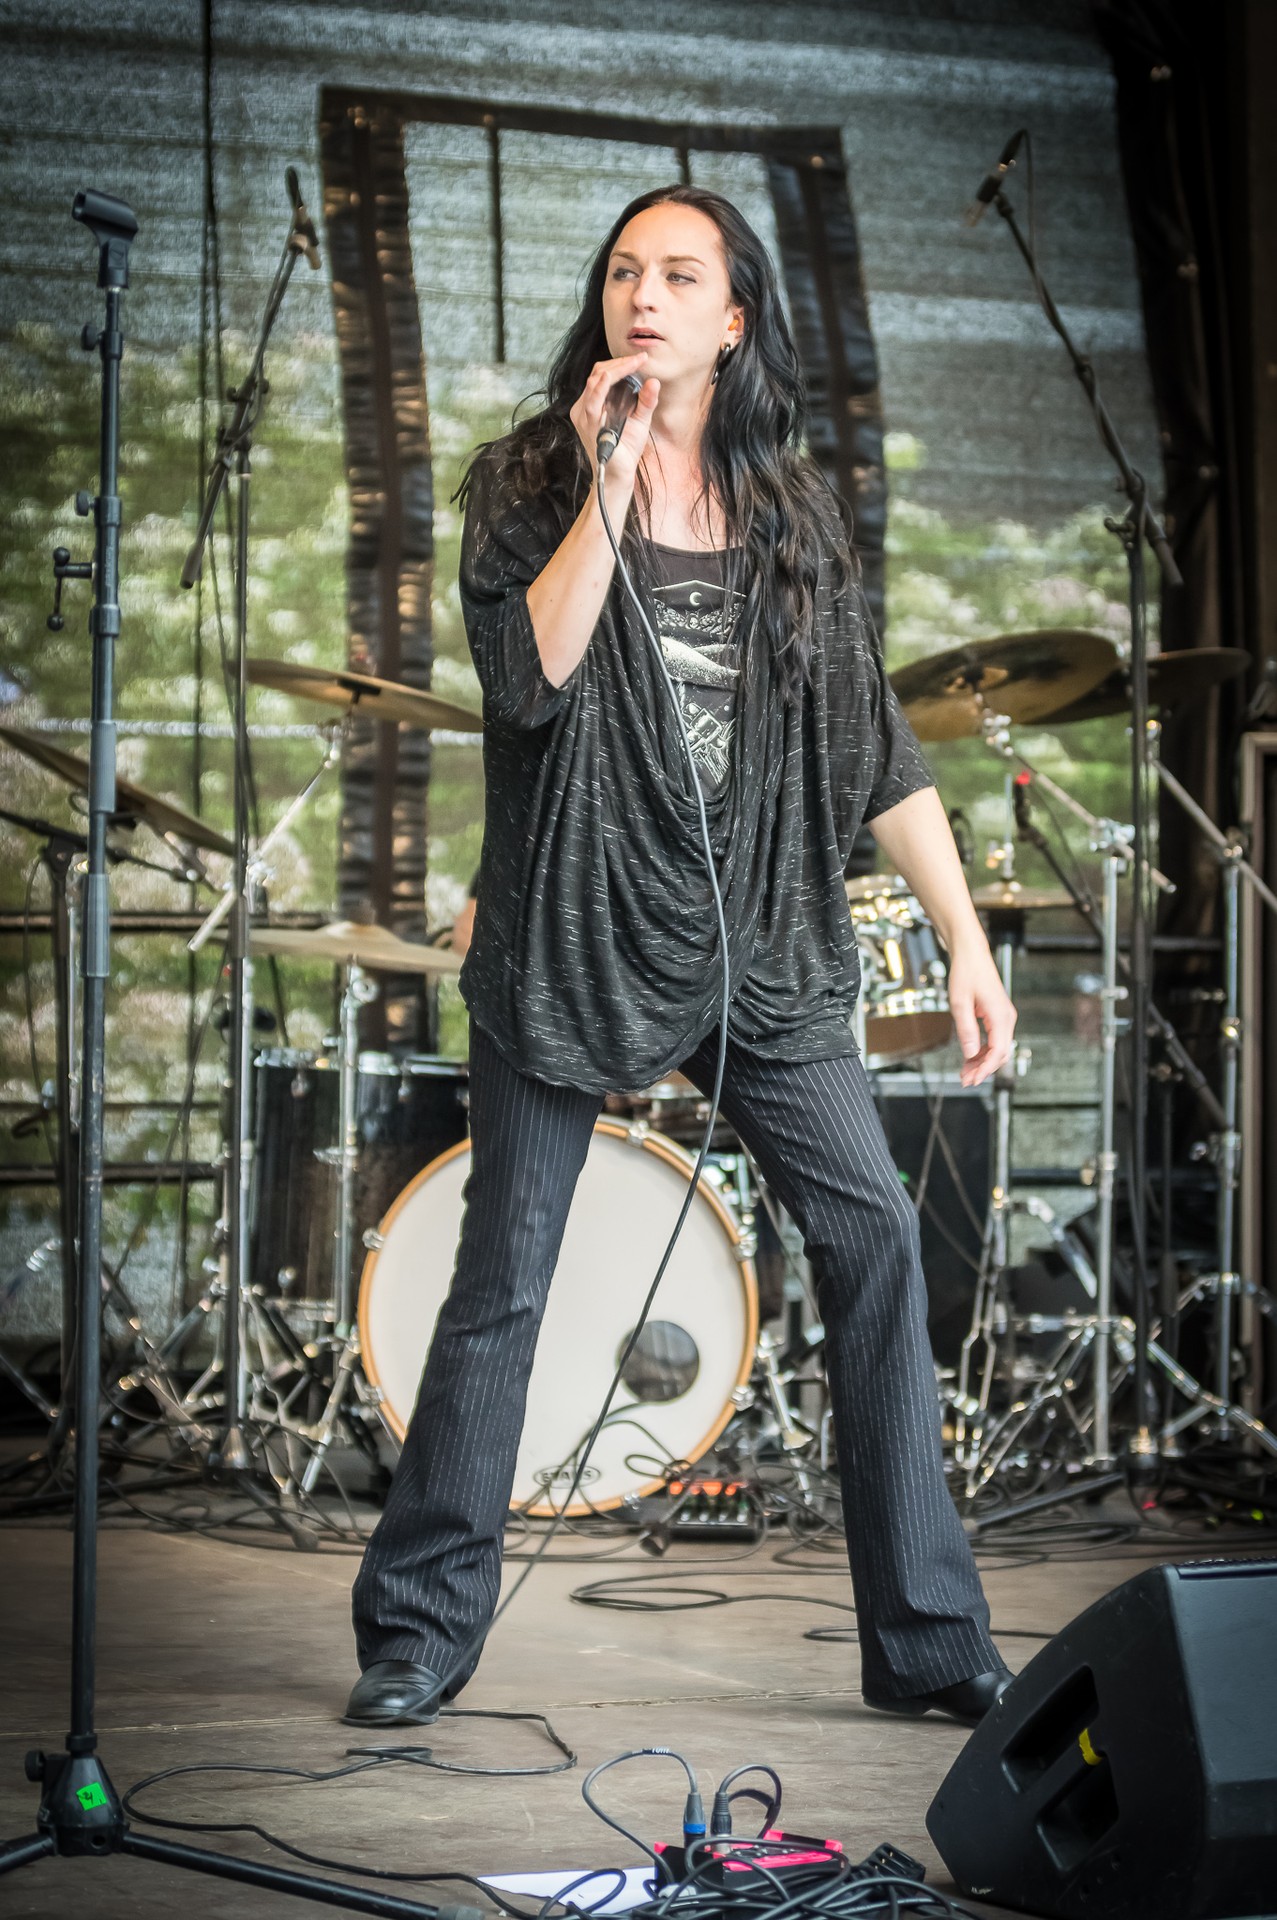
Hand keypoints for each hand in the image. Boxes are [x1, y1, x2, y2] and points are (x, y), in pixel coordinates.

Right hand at [569, 353, 659, 494]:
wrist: (619, 474)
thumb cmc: (626, 449)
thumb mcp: (640, 420)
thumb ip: (646, 401)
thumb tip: (654, 381)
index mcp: (594, 403)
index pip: (601, 374)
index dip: (620, 363)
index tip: (641, 358)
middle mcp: (585, 407)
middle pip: (597, 373)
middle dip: (619, 363)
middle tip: (640, 359)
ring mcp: (585, 415)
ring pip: (595, 381)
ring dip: (616, 369)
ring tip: (634, 363)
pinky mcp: (589, 424)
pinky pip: (593, 400)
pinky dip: (603, 386)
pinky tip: (613, 376)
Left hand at [946, 939, 1015, 1087]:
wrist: (971, 954)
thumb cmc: (966, 973)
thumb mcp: (960, 1004)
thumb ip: (966, 1030)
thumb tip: (970, 1054)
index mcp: (1001, 1016)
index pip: (998, 1051)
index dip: (985, 1069)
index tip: (972, 1079)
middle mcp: (1006, 1017)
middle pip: (1000, 1053)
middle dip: (983, 1069)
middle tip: (965, 1080)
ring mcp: (1003, 1016)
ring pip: (997, 1048)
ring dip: (982, 1061)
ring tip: (965, 1072)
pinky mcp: (997, 1015)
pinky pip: (993, 1039)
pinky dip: (982, 1051)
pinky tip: (970, 1058)